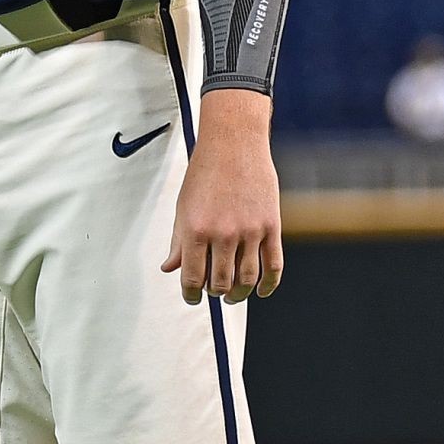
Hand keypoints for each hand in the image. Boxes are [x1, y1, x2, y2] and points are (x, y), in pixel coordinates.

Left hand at [164, 89, 283, 302]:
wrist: (234, 145)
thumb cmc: (204, 175)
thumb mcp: (183, 208)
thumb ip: (178, 242)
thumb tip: (169, 269)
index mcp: (196, 230)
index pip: (193, 278)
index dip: (191, 294)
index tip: (192, 298)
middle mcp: (224, 234)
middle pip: (221, 283)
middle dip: (215, 294)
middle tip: (213, 293)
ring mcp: (251, 231)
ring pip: (247, 278)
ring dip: (239, 293)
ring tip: (233, 296)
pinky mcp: (272, 226)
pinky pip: (274, 265)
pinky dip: (268, 284)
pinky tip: (260, 291)